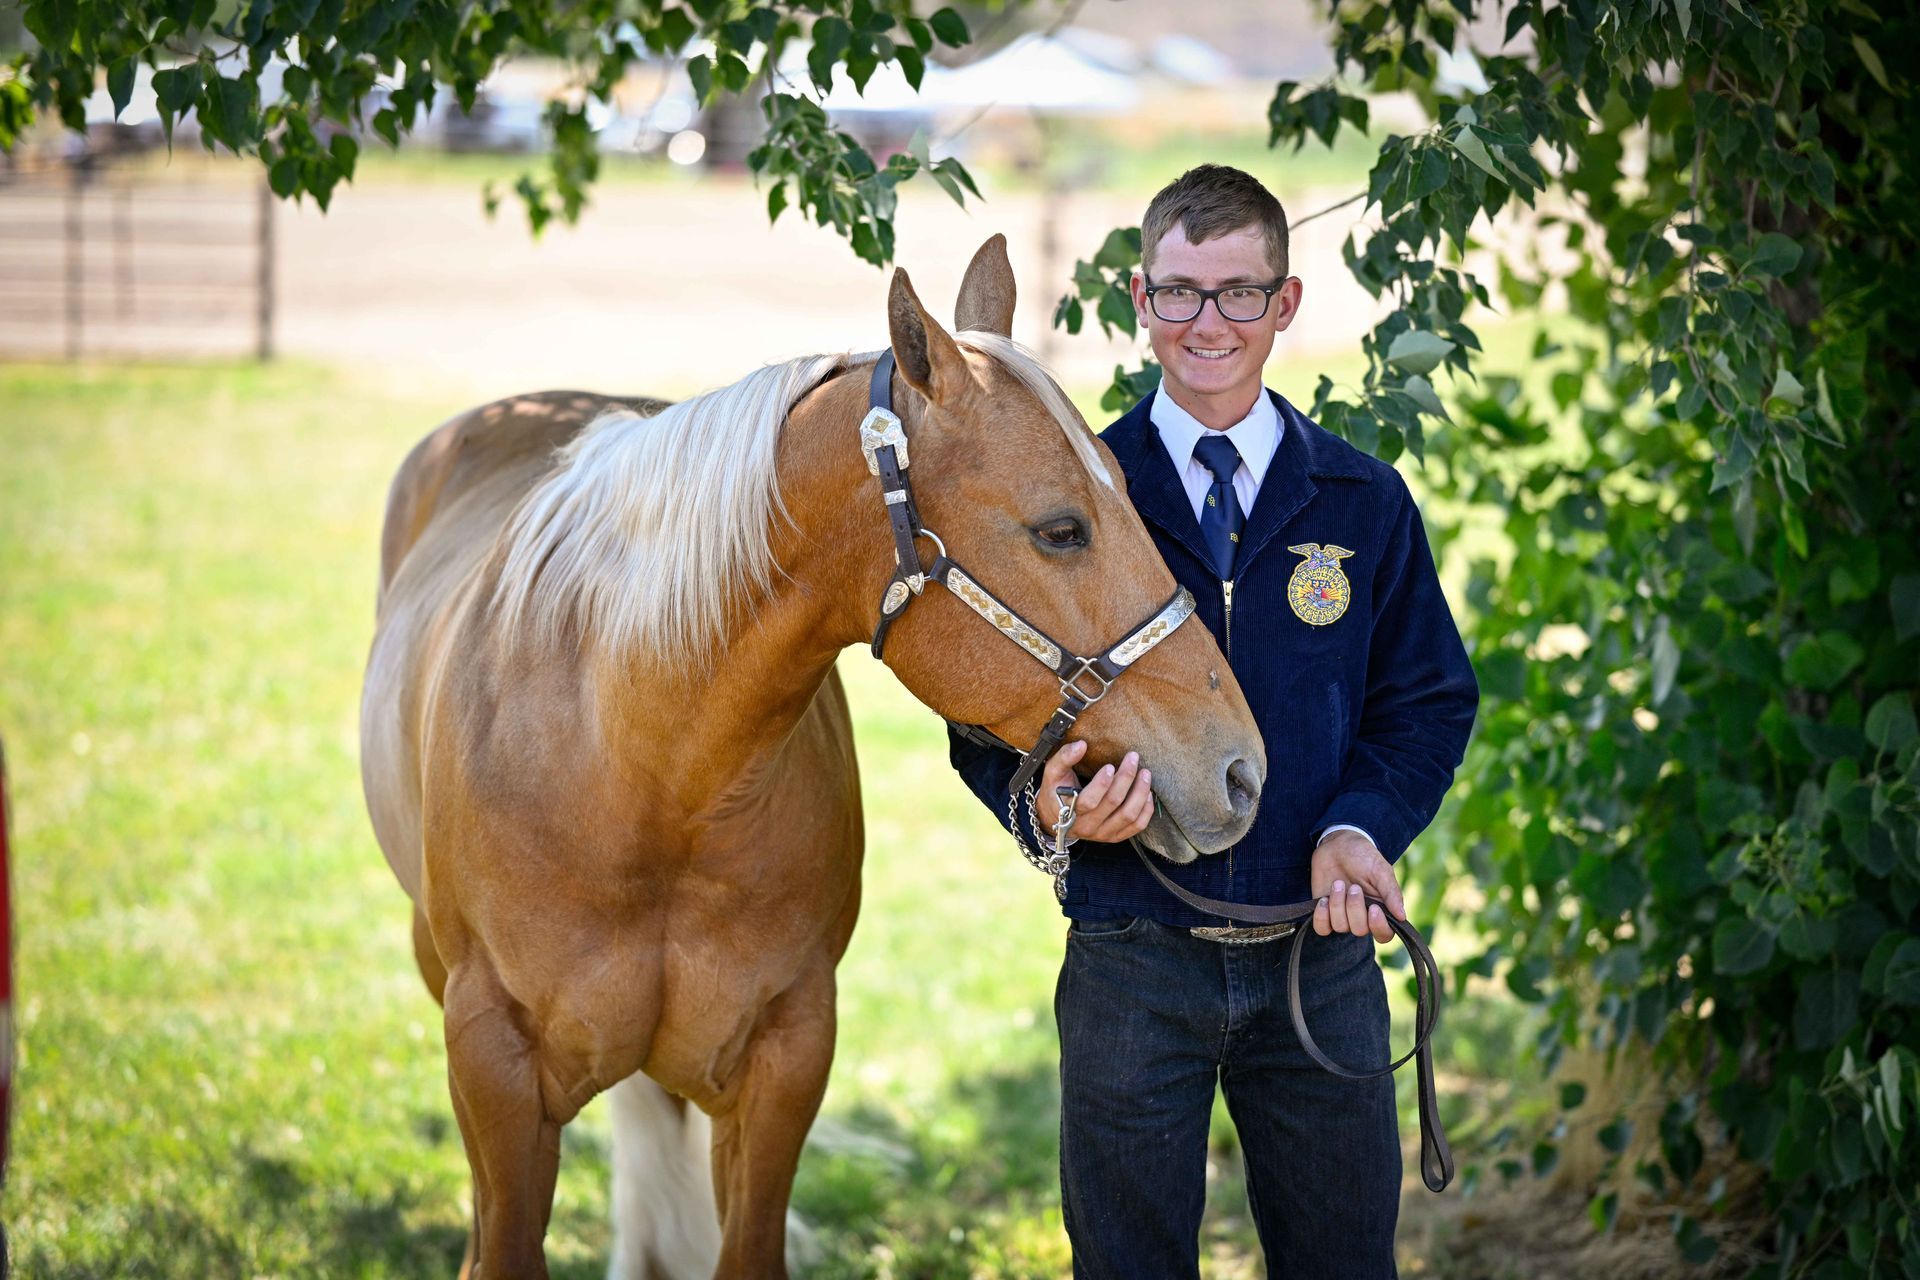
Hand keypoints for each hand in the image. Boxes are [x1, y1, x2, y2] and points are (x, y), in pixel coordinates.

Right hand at [1034, 740, 1154, 842]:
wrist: (1055, 817)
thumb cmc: (1055, 791)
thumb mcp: (1052, 772)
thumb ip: (1064, 757)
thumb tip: (1082, 744)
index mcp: (1068, 812)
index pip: (1088, 801)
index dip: (1101, 784)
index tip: (1110, 766)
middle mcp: (1086, 826)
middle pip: (1113, 803)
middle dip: (1126, 778)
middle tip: (1133, 758)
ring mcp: (1102, 834)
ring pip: (1128, 815)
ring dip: (1140, 793)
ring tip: (1145, 773)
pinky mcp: (1114, 836)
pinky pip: (1136, 826)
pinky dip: (1146, 810)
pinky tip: (1148, 793)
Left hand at [1310, 830, 1404, 944]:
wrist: (1338, 844)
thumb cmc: (1364, 856)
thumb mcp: (1381, 870)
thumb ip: (1391, 893)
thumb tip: (1402, 916)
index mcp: (1380, 909)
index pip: (1384, 934)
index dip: (1378, 926)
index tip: (1373, 908)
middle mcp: (1362, 916)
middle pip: (1360, 930)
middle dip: (1354, 908)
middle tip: (1353, 886)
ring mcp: (1342, 915)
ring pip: (1340, 927)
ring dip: (1337, 904)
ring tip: (1338, 883)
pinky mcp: (1324, 912)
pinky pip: (1322, 928)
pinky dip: (1321, 916)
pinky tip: (1323, 900)